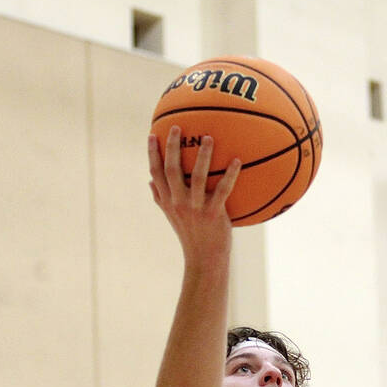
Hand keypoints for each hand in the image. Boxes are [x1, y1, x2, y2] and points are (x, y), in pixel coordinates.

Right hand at [148, 127, 241, 265]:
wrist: (204, 259)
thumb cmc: (189, 235)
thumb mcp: (171, 217)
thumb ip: (160, 198)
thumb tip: (150, 180)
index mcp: (167, 201)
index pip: (156, 174)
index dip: (152, 154)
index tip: (152, 135)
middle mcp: (178, 203)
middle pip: (172, 170)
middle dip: (173, 147)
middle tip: (178, 127)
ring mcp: (195, 208)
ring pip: (198, 177)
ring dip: (203, 156)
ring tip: (208, 137)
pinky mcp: (213, 213)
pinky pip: (223, 190)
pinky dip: (230, 174)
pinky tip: (237, 160)